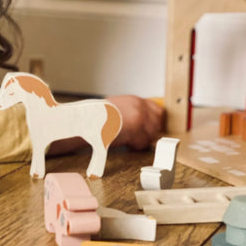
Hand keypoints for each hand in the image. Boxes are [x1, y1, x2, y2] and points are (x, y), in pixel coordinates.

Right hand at [48, 95, 164, 154]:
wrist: (87, 120)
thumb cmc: (98, 117)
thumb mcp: (117, 108)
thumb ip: (132, 113)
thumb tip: (144, 122)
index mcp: (135, 100)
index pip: (157, 110)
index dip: (155, 121)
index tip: (151, 128)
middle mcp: (139, 106)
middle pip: (158, 122)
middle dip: (151, 131)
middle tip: (138, 136)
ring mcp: (139, 117)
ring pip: (151, 134)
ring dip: (142, 139)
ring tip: (129, 139)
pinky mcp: (135, 128)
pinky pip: (142, 142)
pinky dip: (135, 145)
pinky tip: (125, 142)